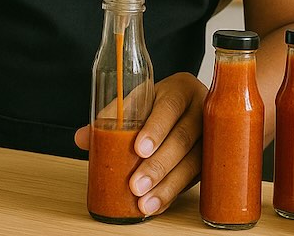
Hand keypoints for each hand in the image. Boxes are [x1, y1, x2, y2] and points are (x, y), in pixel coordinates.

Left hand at [75, 72, 206, 216]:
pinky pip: (195, 178)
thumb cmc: (158, 103)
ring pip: (193, 162)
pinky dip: (173, 193)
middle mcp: (200, 110)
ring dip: (166, 185)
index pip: (169, 107)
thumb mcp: (138, 101)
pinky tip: (156, 204)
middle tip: (136, 185)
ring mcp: (210, 135)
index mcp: (180, 89)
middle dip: (158, 165)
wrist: (187, 105)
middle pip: (183, 138)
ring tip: (144, 203)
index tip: (139, 149)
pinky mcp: (210, 158)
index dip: (155, 128)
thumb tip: (83, 138)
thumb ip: (113, 117)